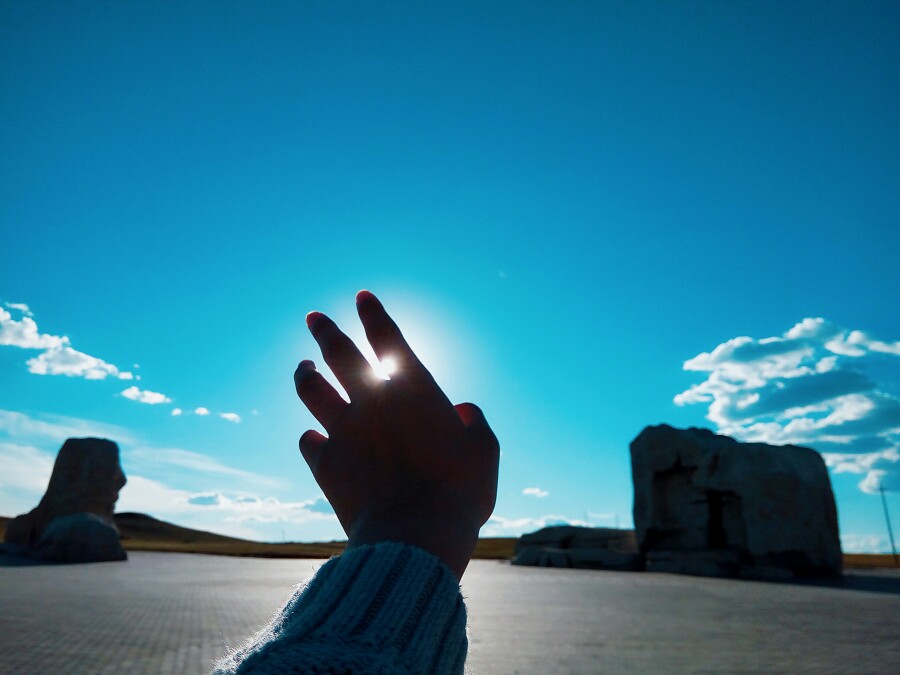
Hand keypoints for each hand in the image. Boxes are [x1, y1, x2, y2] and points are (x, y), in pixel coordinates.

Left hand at [294, 290, 499, 578]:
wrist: (413, 536)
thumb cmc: (459, 493)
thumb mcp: (485, 454)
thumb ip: (476, 425)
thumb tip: (464, 409)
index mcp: (414, 391)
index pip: (388, 339)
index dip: (373, 315)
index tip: (361, 297)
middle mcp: (373, 401)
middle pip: (339, 354)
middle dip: (326, 331)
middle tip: (314, 317)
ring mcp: (345, 430)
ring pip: (313, 389)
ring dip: (306, 374)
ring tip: (303, 367)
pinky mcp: (326, 463)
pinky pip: (308, 441)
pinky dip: (310, 436)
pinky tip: (312, 436)